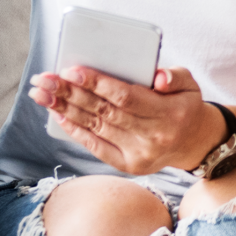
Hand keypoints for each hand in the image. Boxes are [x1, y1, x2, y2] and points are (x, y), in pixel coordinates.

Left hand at [31, 64, 217, 175]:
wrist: (194, 143)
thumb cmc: (185, 105)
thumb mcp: (190, 84)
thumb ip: (174, 75)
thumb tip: (158, 77)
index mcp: (167, 113)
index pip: (125, 97)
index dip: (97, 84)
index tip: (71, 70)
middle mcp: (151, 136)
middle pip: (103, 112)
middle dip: (70, 94)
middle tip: (44, 79)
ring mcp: (137, 154)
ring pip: (95, 128)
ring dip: (65, 110)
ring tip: (42, 94)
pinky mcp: (127, 165)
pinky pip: (96, 146)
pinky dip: (76, 131)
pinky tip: (58, 115)